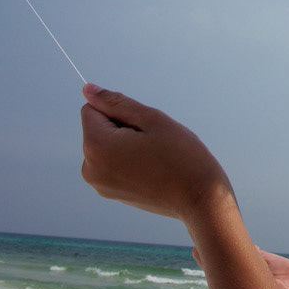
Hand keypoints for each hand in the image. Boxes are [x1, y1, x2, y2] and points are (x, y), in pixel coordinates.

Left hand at [80, 84, 232, 219]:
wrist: (200, 198)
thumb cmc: (181, 157)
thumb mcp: (152, 119)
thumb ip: (116, 102)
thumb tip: (88, 90)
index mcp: (96, 146)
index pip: (92, 109)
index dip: (120, 111)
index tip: (142, 127)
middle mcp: (90, 168)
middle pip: (98, 129)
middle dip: (122, 128)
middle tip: (153, 143)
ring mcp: (100, 184)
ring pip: (107, 146)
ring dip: (126, 144)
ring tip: (154, 158)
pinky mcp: (111, 193)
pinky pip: (113, 164)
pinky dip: (128, 160)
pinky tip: (152, 170)